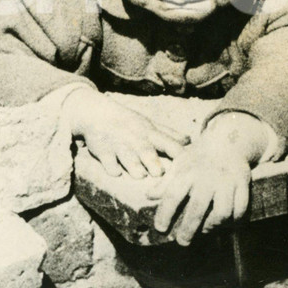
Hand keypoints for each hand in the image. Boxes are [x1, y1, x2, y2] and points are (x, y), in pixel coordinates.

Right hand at [63, 89, 188, 178]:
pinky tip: (115, 171)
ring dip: (134, 166)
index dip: (180, 156)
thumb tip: (189, 141)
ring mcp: (119, 145)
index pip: (170, 144)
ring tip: (139, 174)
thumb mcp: (150, 125)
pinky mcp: (103, 151)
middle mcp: (136, 140)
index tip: (189, 169)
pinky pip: (108, 161)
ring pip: (128, 158)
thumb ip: (169, 134)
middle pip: (147, 151)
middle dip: (153, 162)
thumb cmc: (128, 122)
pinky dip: (111, 167)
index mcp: (151, 134)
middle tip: (159, 172)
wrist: (97, 113)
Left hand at [148, 113, 266, 245]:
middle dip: (188, 229)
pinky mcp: (242, 185)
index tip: (160, 228)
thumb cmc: (198, 157)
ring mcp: (226, 182)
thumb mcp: (179, 164)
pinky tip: (225, 224)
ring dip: (212, 226)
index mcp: (188, 172)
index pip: (172, 195)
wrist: (226, 142)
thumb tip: (149, 196)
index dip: (165, 214)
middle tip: (182, 242)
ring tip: (205, 230)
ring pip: (222, 213)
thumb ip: (165, 182)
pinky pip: (240, 209)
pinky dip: (234, 220)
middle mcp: (207, 178)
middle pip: (197, 209)